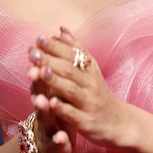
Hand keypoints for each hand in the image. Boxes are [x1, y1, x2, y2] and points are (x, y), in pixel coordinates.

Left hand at [27, 27, 126, 148]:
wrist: (119, 123)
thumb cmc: (99, 94)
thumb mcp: (91, 71)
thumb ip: (76, 50)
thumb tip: (62, 29)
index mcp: (89, 70)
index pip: (72, 55)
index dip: (56, 47)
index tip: (39, 38)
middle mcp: (90, 84)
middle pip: (69, 70)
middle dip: (50, 60)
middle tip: (33, 53)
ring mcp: (89, 103)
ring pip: (70, 90)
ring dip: (54, 81)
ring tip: (39, 71)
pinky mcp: (86, 122)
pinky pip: (74, 114)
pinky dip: (63, 108)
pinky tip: (50, 103)